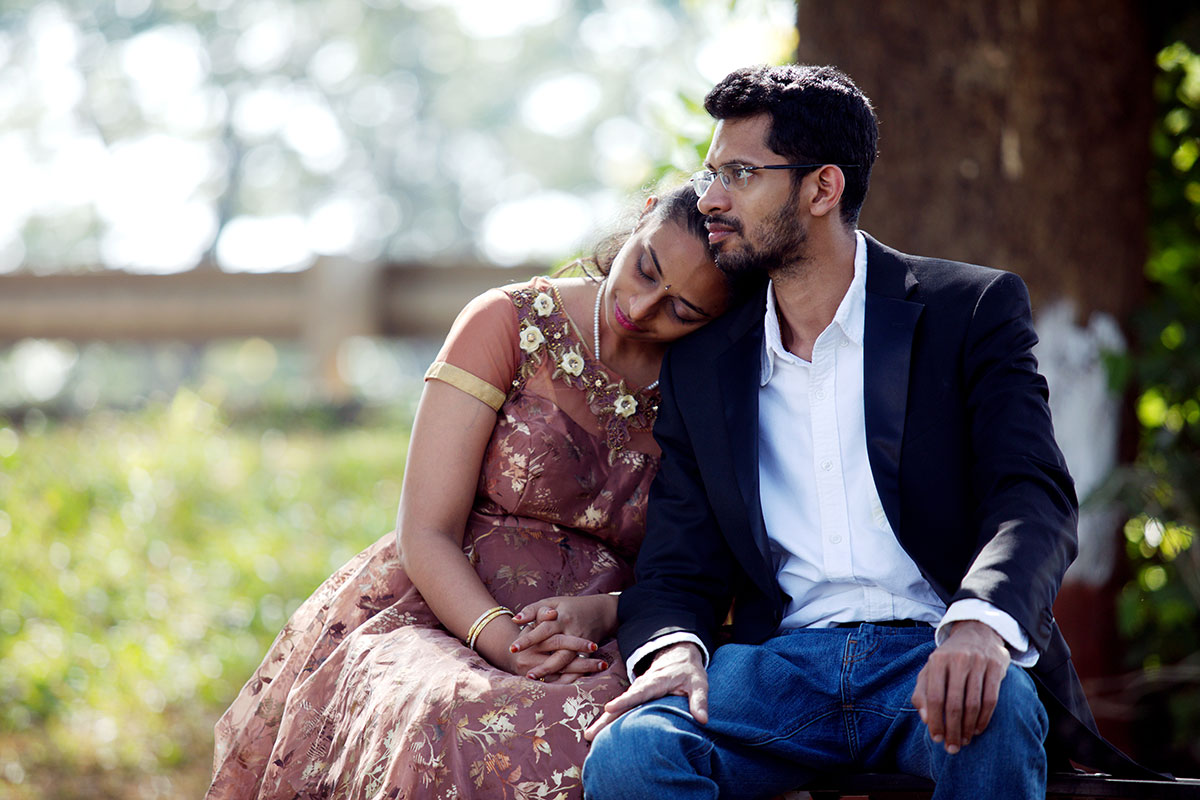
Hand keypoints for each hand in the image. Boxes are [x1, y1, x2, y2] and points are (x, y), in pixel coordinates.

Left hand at [502, 595, 616, 682]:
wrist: (601, 611)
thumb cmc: (570, 607)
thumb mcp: (551, 602)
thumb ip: (532, 610)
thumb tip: (514, 621)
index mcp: (560, 618)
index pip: (542, 630)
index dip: (528, 639)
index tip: (512, 648)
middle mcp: (571, 630)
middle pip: (557, 648)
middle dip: (542, 663)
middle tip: (527, 674)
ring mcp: (581, 643)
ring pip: (567, 660)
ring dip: (553, 672)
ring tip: (540, 682)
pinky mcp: (588, 652)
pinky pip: (578, 667)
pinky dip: (567, 677)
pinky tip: (554, 685)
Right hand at [584, 642, 706, 740]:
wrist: (677, 656)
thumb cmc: (688, 672)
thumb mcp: (699, 683)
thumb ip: (700, 701)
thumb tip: (703, 720)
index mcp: (656, 682)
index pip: (639, 692)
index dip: (624, 701)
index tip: (610, 708)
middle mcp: (641, 686)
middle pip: (621, 703)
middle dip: (605, 718)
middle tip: (590, 734)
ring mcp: (636, 691)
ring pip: (617, 707)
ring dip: (603, 721)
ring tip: (589, 737)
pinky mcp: (634, 697)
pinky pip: (620, 709)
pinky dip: (609, 720)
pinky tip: (600, 734)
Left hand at [912, 620, 1010, 753]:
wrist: (977, 633)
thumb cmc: (949, 659)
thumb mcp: (930, 669)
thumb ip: (921, 692)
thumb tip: (925, 719)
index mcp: (937, 660)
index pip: (934, 696)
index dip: (935, 720)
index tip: (936, 739)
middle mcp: (958, 660)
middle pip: (954, 703)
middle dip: (952, 730)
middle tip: (952, 748)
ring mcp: (978, 663)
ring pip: (973, 704)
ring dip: (968, 728)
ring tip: (964, 741)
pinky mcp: (996, 668)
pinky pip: (991, 699)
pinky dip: (984, 719)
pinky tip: (977, 729)